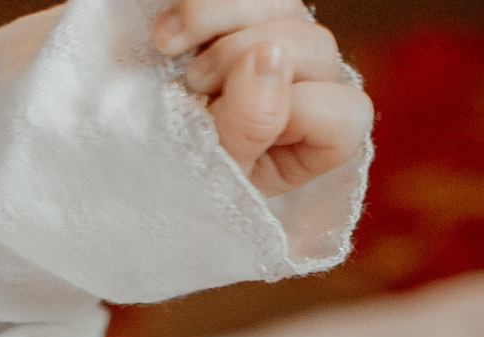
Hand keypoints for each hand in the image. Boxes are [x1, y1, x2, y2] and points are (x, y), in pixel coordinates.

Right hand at [157, 0, 370, 198]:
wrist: (139, 149)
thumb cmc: (184, 173)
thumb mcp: (217, 167)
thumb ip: (250, 124)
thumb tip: (269, 56)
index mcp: (321, 139)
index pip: (344, 113)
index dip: (295, 112)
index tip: (233, 126)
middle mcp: (313, 85)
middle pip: (316, 46)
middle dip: (247, 58)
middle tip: (194, 84)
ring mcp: (284, 42)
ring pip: (281, 2)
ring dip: (218, 17)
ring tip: (169, 48)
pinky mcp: (250, 15)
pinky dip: (201, 5)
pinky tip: (166, 36)